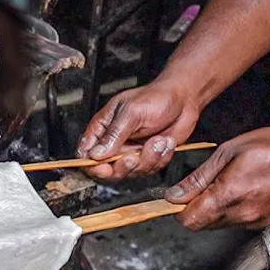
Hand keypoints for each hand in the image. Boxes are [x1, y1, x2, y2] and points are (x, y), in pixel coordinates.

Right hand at [76, 78, 200, 180]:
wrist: (183, 99)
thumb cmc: (155, 97)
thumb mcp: (132, 112)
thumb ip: (114, 134)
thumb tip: (96, 154)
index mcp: (102, 129)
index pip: (86, 153)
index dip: (92, 165)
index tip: (104, 167)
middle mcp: (114, 143)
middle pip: (106, 170)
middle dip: (122, 167)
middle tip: (133, 158)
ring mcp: (131, 152)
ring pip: (131, 172)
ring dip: (148, 159)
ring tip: (159, 141)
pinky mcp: (148, 158)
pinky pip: (150, 170)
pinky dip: (161, 158)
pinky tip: (166, 142)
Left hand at [164, 124, 269, 230]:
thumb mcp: (229, 151)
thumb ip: (200, 177)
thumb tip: (177, 194)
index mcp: (229, 196)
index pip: (189, 220)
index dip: (178, 209)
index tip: (178, 197)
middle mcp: (242, 215)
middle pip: (203, 225)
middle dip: (195, 209)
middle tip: (202, 186)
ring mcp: (255, 221)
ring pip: (220, 225)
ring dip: (214, 209)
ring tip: (227, 183)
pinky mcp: (266, 222)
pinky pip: (238, 222)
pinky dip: (232, 210)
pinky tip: (242, 190)